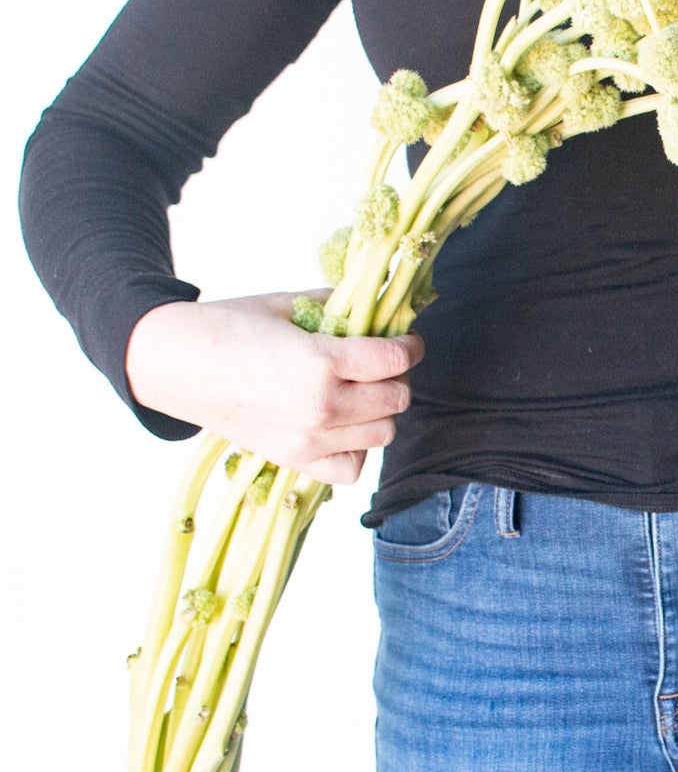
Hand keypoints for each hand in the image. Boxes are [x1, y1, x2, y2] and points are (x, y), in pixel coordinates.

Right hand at [124, 291, 423, 484]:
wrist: (174, 365)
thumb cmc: (226, 327)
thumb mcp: (286, 303)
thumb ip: (337, 306)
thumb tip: (375, 305)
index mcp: (321, 362)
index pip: (395, 359)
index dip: (409, 346)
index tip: (407, 340)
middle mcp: (322, 408)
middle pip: (396, 398)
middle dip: (397, 377)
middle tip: (382, 364)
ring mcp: (309, 440)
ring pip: (383, 433)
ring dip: (381, 411)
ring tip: (363, 393)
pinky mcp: (295, 460)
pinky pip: (352, 468)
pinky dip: (358, 450)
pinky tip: (345, 427)